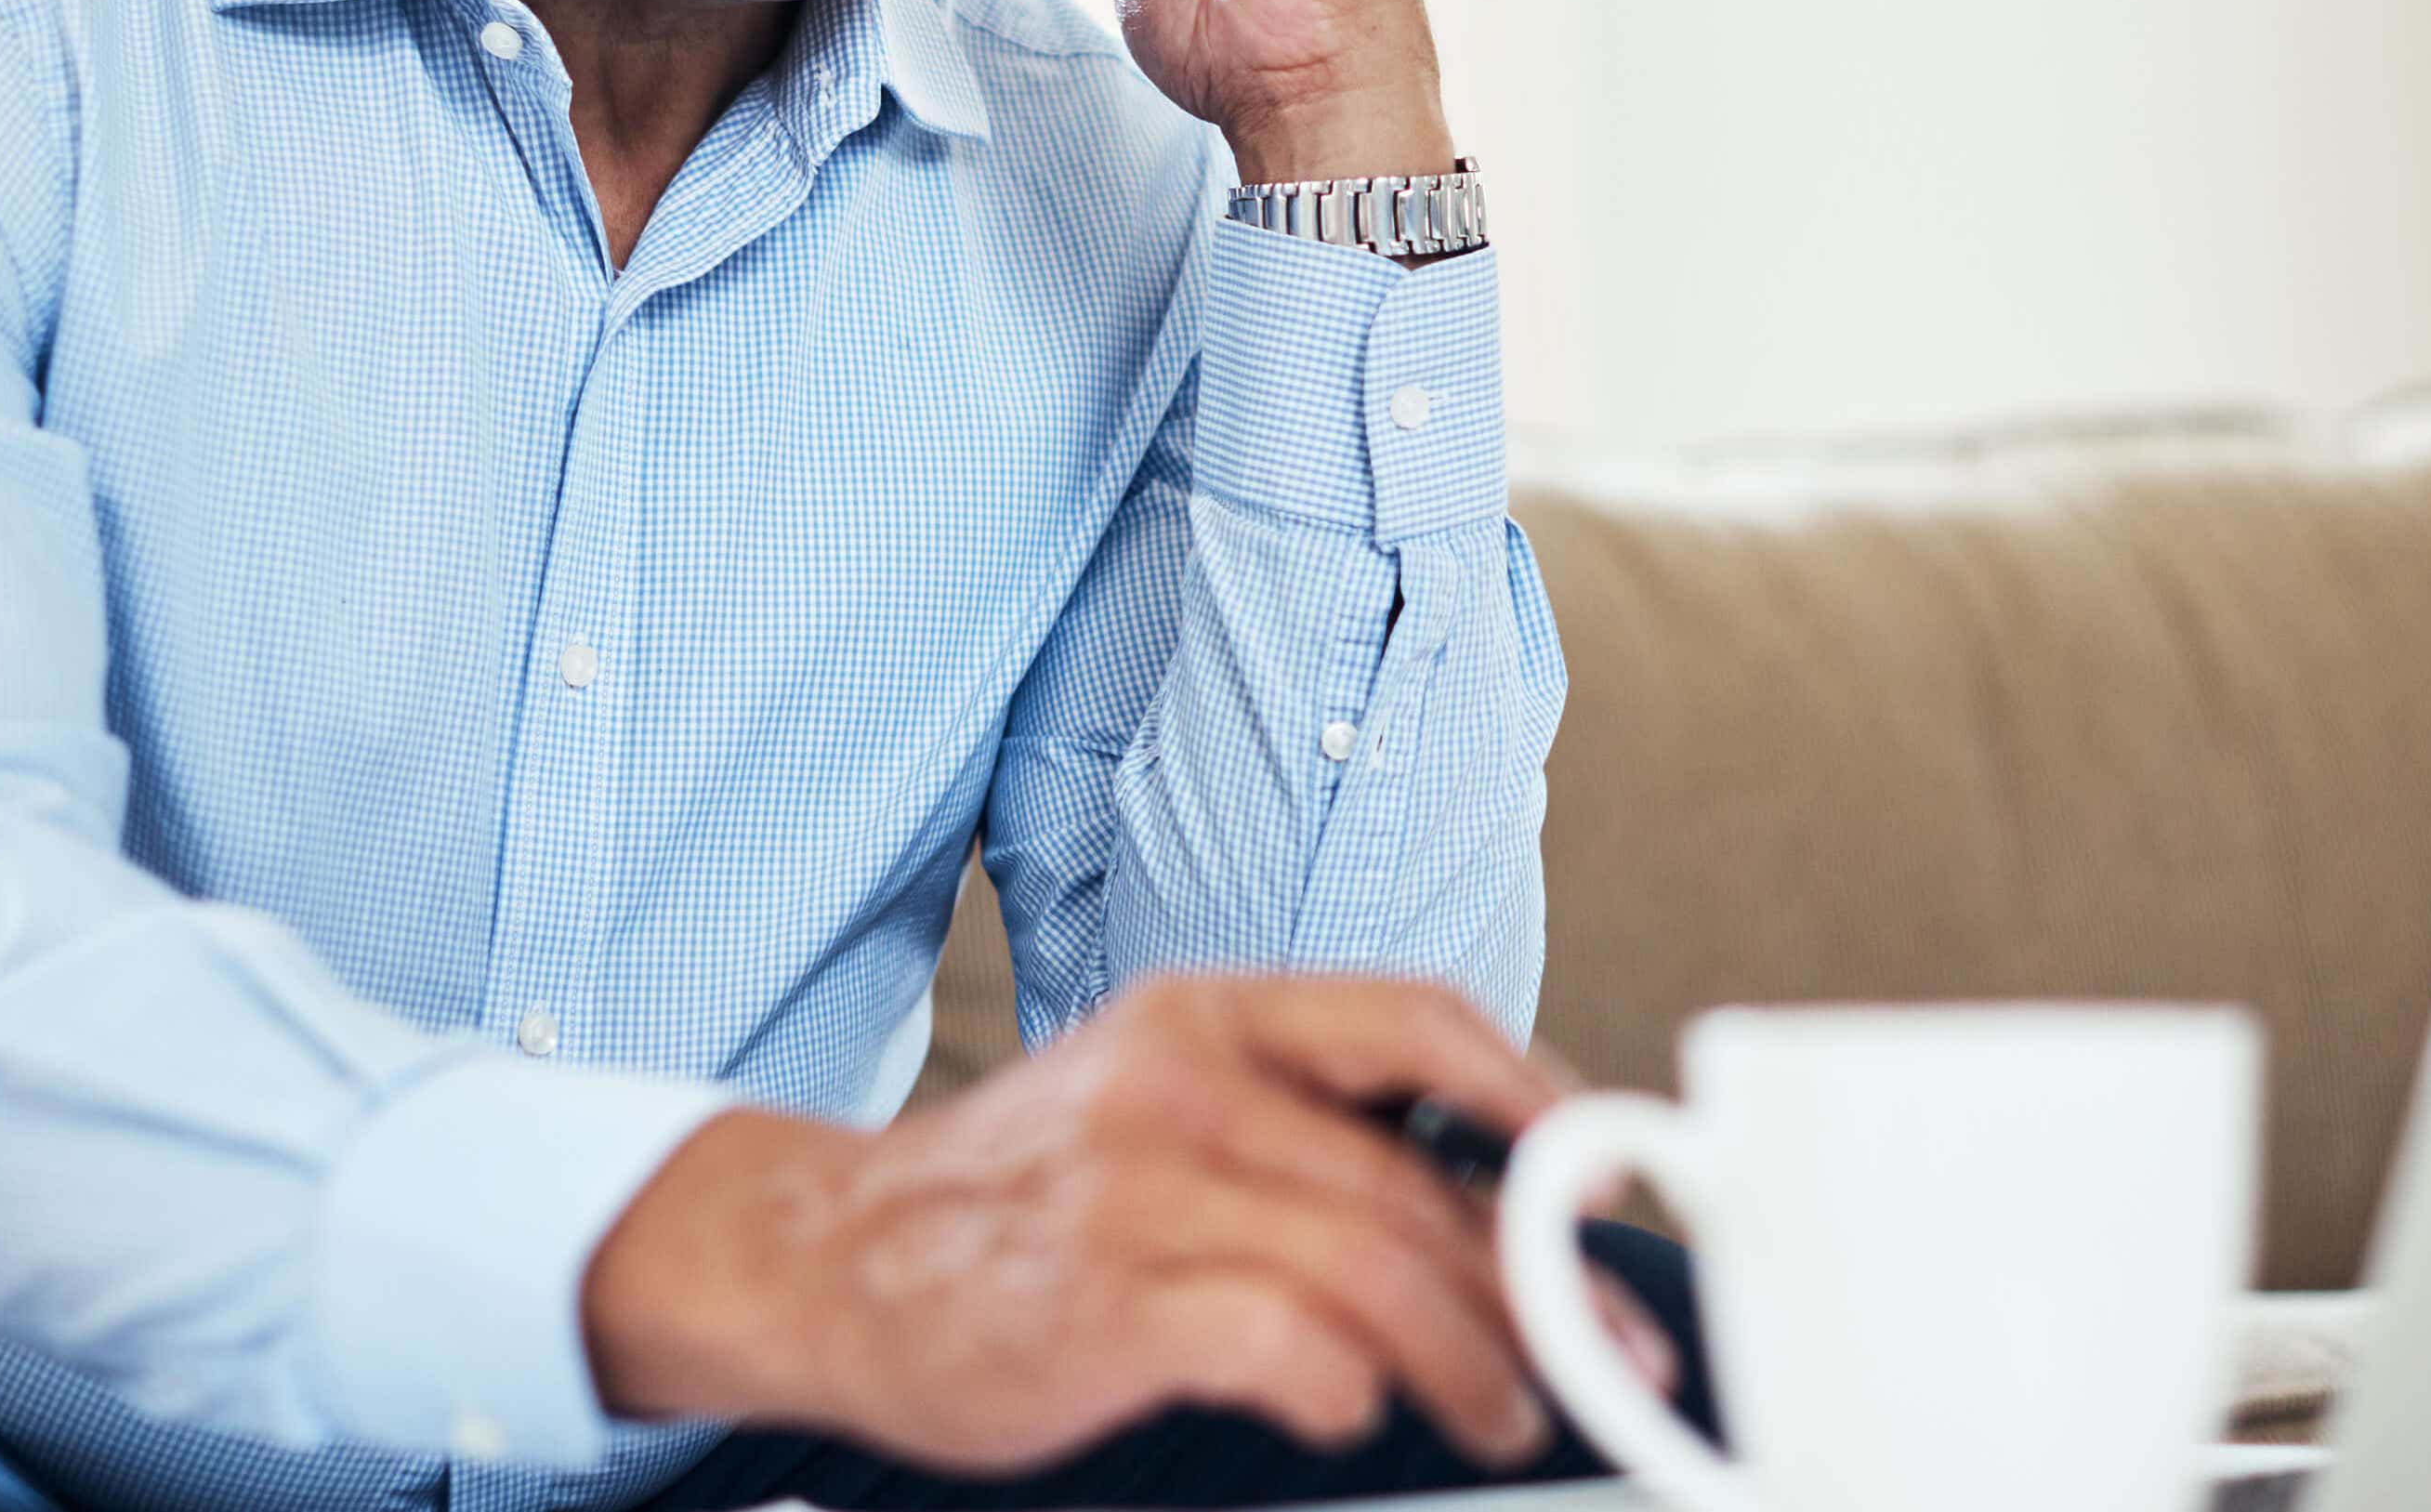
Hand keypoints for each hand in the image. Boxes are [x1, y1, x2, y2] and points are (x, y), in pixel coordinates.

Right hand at [577, 974, 1581, 1473]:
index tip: (1606, 1174)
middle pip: (1413, 1178)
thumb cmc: (1021, 1195)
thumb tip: (1486, 1196)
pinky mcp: (1102, 1305)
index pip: (1412, 1019)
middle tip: (1604, 1345)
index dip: (1532, 1095)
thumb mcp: (1155, 1100)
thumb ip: (1295, 1124)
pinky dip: (1345, 1389)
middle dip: (1537, 1276)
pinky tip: (1358, 1414)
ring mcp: (1136, 1193)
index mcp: (1205, 1016)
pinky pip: (1279, 1343)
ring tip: (1508, 1411)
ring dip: (1472, 1358)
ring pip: (1373, 1265)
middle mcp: (1178, 1084)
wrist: (824, 1254)